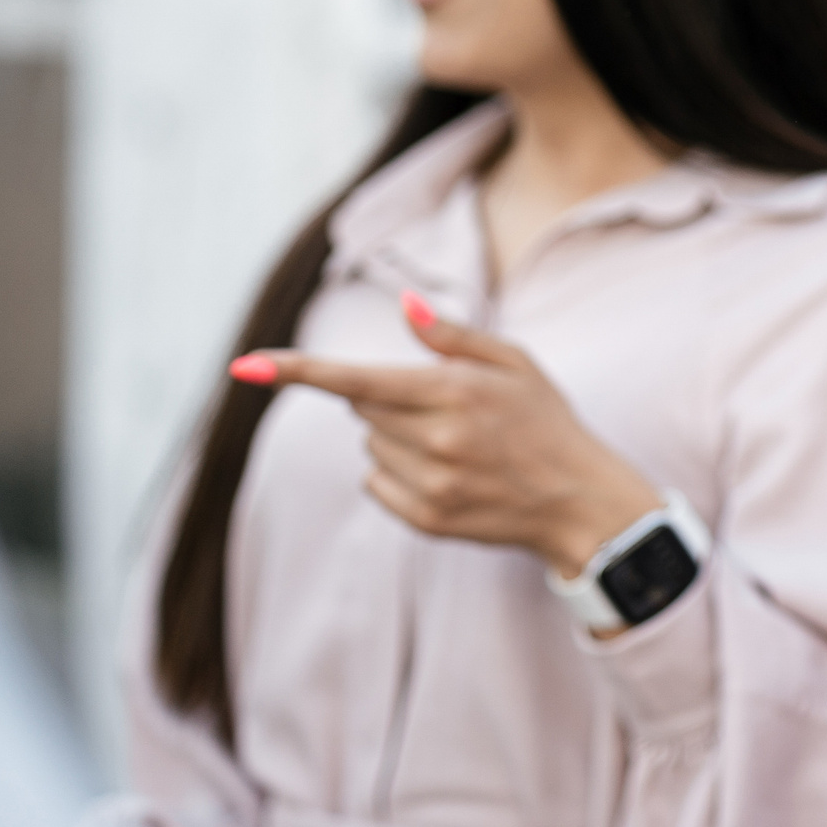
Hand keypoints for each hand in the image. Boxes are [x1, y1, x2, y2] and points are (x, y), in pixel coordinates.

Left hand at [228, 292, 661, 578]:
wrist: (581, 502)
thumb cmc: (548, 423)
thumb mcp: (515, 364)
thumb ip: (453, 337)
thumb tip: (404, 307)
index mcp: (454, 392)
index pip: (356, 379)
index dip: (296, 371)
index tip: (245, 365)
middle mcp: (436, 440)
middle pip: (362, 408)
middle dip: (388, 398)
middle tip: (444, 406)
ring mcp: (430, 485)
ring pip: (370, 446)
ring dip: (395, 437)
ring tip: (456, 444)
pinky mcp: (426, 519)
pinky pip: (377, 485)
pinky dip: (397, 473)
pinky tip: (446, 474)